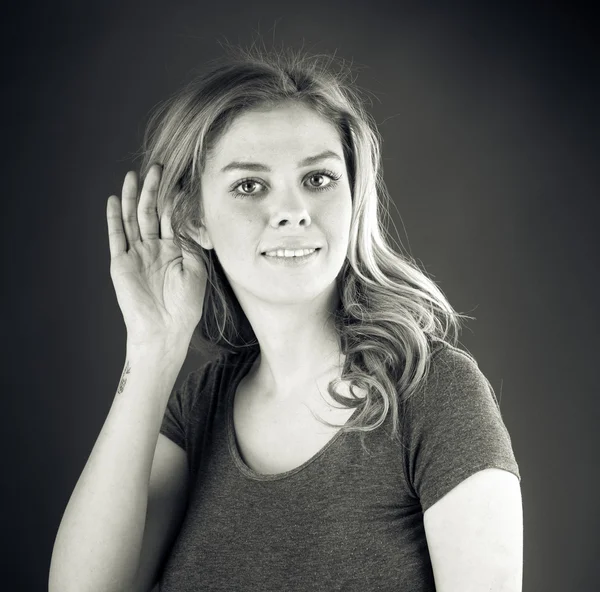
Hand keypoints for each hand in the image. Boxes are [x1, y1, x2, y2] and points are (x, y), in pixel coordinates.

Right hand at [106, 164, 207, 347]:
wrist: (166, 328)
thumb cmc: (186, 303)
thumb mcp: (196, 267)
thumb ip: (190, 241)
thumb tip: (189, 217)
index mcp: (174, 250)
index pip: (171, 218)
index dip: (173, 199)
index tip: (179, 178)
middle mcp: (154, 249)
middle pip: (151, 213)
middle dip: (154, 190)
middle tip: (157, 167)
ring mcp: (137, 254)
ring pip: (133, 220)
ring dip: (134, 198)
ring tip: (134, 176)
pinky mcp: (121, 263)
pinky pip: (117, 236)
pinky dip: (115, 218)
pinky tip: (116, 200)